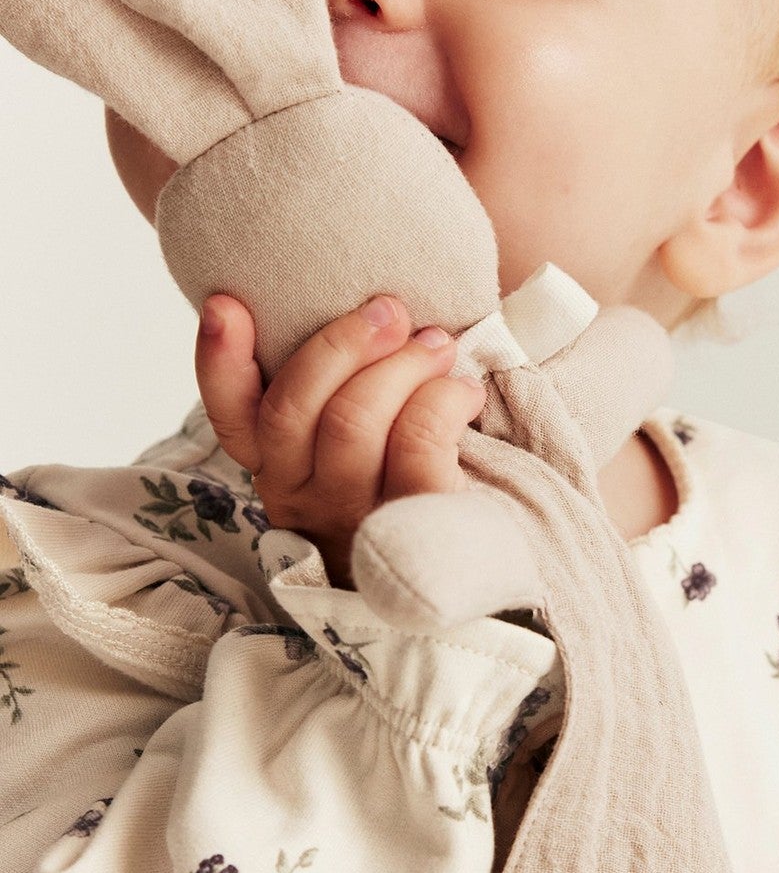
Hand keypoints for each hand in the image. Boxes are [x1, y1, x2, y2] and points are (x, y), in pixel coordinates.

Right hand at [196, 293, 486, 588]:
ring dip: (402, 365)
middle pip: (294, 407)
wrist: (457, 568)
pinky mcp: (411, 521)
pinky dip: (443, 400)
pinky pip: (417, 444)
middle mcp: (300, 494)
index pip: (229, 415)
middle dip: (342, 343)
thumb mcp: (353, 443)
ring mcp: (352, 513)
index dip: (219, 360)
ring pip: (354, 421)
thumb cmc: (402, 478)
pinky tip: (464, 393)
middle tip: (390, 310)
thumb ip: (334, 392)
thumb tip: (357, 307)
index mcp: (276, 465)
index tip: (227, 303)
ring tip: (437, 345)